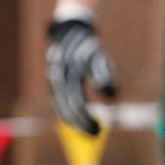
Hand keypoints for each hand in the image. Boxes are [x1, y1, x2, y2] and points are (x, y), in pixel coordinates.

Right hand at [46, 16, 116, 134]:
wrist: (70, 30)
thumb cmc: (88, 46)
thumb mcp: (99, 58)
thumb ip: (104, 76)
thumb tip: (112, 97)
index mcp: (69, 73)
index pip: (76, 103)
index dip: (86, 118)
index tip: (99, 129)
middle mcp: (57, 78)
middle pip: (66, 108)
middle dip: (80, 123)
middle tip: (95, 134)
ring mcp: (52, 80)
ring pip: (60, 106)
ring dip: (73, 120)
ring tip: (87, 129)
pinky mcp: (52, 81)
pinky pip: (58, 101)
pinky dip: (67, 111)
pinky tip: (77, 119)